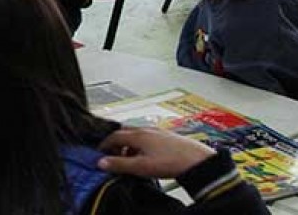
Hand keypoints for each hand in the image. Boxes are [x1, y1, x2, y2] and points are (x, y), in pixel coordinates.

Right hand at [98, 127, 214, 178]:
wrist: (197, 161)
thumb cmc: (171, 161)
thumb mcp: (141, 166)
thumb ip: (120, 164)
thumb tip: (102, 162)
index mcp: (137, 134)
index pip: (114, 136)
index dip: (105, 144)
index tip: (101, 152)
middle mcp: (146, 129)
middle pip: (124, 133)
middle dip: (117, 144)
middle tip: (114, 156)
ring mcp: (157, 132)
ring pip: (136, 135)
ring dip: (129, 146)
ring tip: (131, 160)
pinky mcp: (167, 137)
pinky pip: (147, 138)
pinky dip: (141, 145)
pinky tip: (146, 157)